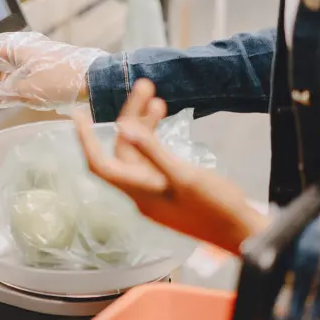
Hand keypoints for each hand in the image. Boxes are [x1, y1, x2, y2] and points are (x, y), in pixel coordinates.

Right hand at [0, 26, 105, 110]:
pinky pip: (14, 69)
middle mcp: (19, 46)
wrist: (96, 80)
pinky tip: (10, 94)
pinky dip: (6, 81)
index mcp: (11, 47)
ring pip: (0, 64)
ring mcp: (30, 53)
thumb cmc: (62, 81)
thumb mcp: (24, 92)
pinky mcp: (40, 63)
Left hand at [74, 79, 268, 254]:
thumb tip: (123, 129)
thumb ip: (153, 151)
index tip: (77, 114)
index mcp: (139, 192)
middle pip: (123, 150)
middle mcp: (141, 192)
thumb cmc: (216, 208)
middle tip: (145, 87)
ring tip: (157, 98)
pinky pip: (153, 159)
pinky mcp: (170, 189)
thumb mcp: (184, 176)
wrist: (242, 232)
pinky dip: (155, 138)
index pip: (100, 164)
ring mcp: (156, 191)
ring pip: (139, 152)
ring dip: (144, 125)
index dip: (85, 139)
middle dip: (130, 116)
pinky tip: (163, 120)